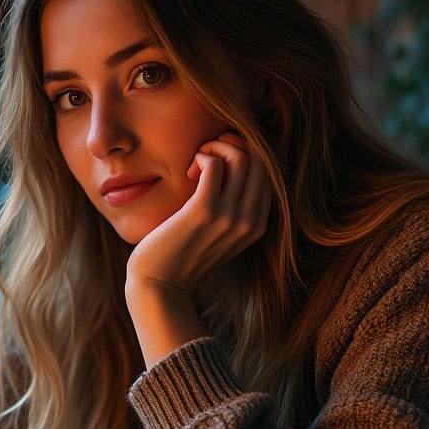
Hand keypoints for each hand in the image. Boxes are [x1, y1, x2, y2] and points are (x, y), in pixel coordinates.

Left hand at [126, 132, 271, 295]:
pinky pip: (214, 163)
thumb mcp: (219, 233)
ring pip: (241, 157)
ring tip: (197, 163)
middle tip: (207, 155)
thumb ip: (234, 209)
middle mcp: (250, 221)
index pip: (268, 173)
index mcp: (258, 226)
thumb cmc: (183, 252)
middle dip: (234, 145)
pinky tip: (190, 170)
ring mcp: (229, 216)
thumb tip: (234, 166)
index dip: (246, 156)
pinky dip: (203, 156)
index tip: (220, 163)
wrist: (160, 282)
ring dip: (216, 148)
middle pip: (260, 160)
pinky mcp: (203, 210)